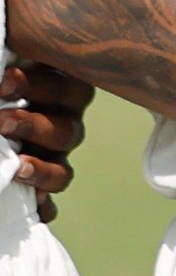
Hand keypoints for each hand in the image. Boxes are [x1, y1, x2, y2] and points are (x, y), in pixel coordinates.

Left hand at [2, 59, 91, 207]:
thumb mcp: (1, 81)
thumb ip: (4, 69)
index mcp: (56, 91)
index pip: (65, 85)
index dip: (38, 85)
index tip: (3, 81)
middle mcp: (62, 124)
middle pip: (68, 129)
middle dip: (34, 125)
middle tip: (1, 122)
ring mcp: (54, 158)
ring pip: (63, 168)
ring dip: (40, 168)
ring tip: (15, 167)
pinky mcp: (40, 188)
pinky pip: (50, 202)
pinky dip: (42, 205)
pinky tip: (31, 207)